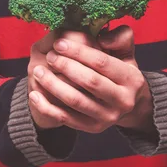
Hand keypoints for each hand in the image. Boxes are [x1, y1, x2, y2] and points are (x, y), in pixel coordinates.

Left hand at [30, 26, 153, 133]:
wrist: (125, 103)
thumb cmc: (119, 71)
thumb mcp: (125, 53)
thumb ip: (120, 38)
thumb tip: (102, 38)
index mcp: (132, 79)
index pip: (102, 63)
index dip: (79, 51)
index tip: (59, 43)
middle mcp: (123, 101)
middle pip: (90, 82)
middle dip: (66, 66)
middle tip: (49, 56)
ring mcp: (108, 117)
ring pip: (76, 101)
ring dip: (53, 85)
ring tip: (38, 71)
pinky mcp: (93, 128)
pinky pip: (66, 119)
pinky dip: (47, 108)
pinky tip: (34, 95)